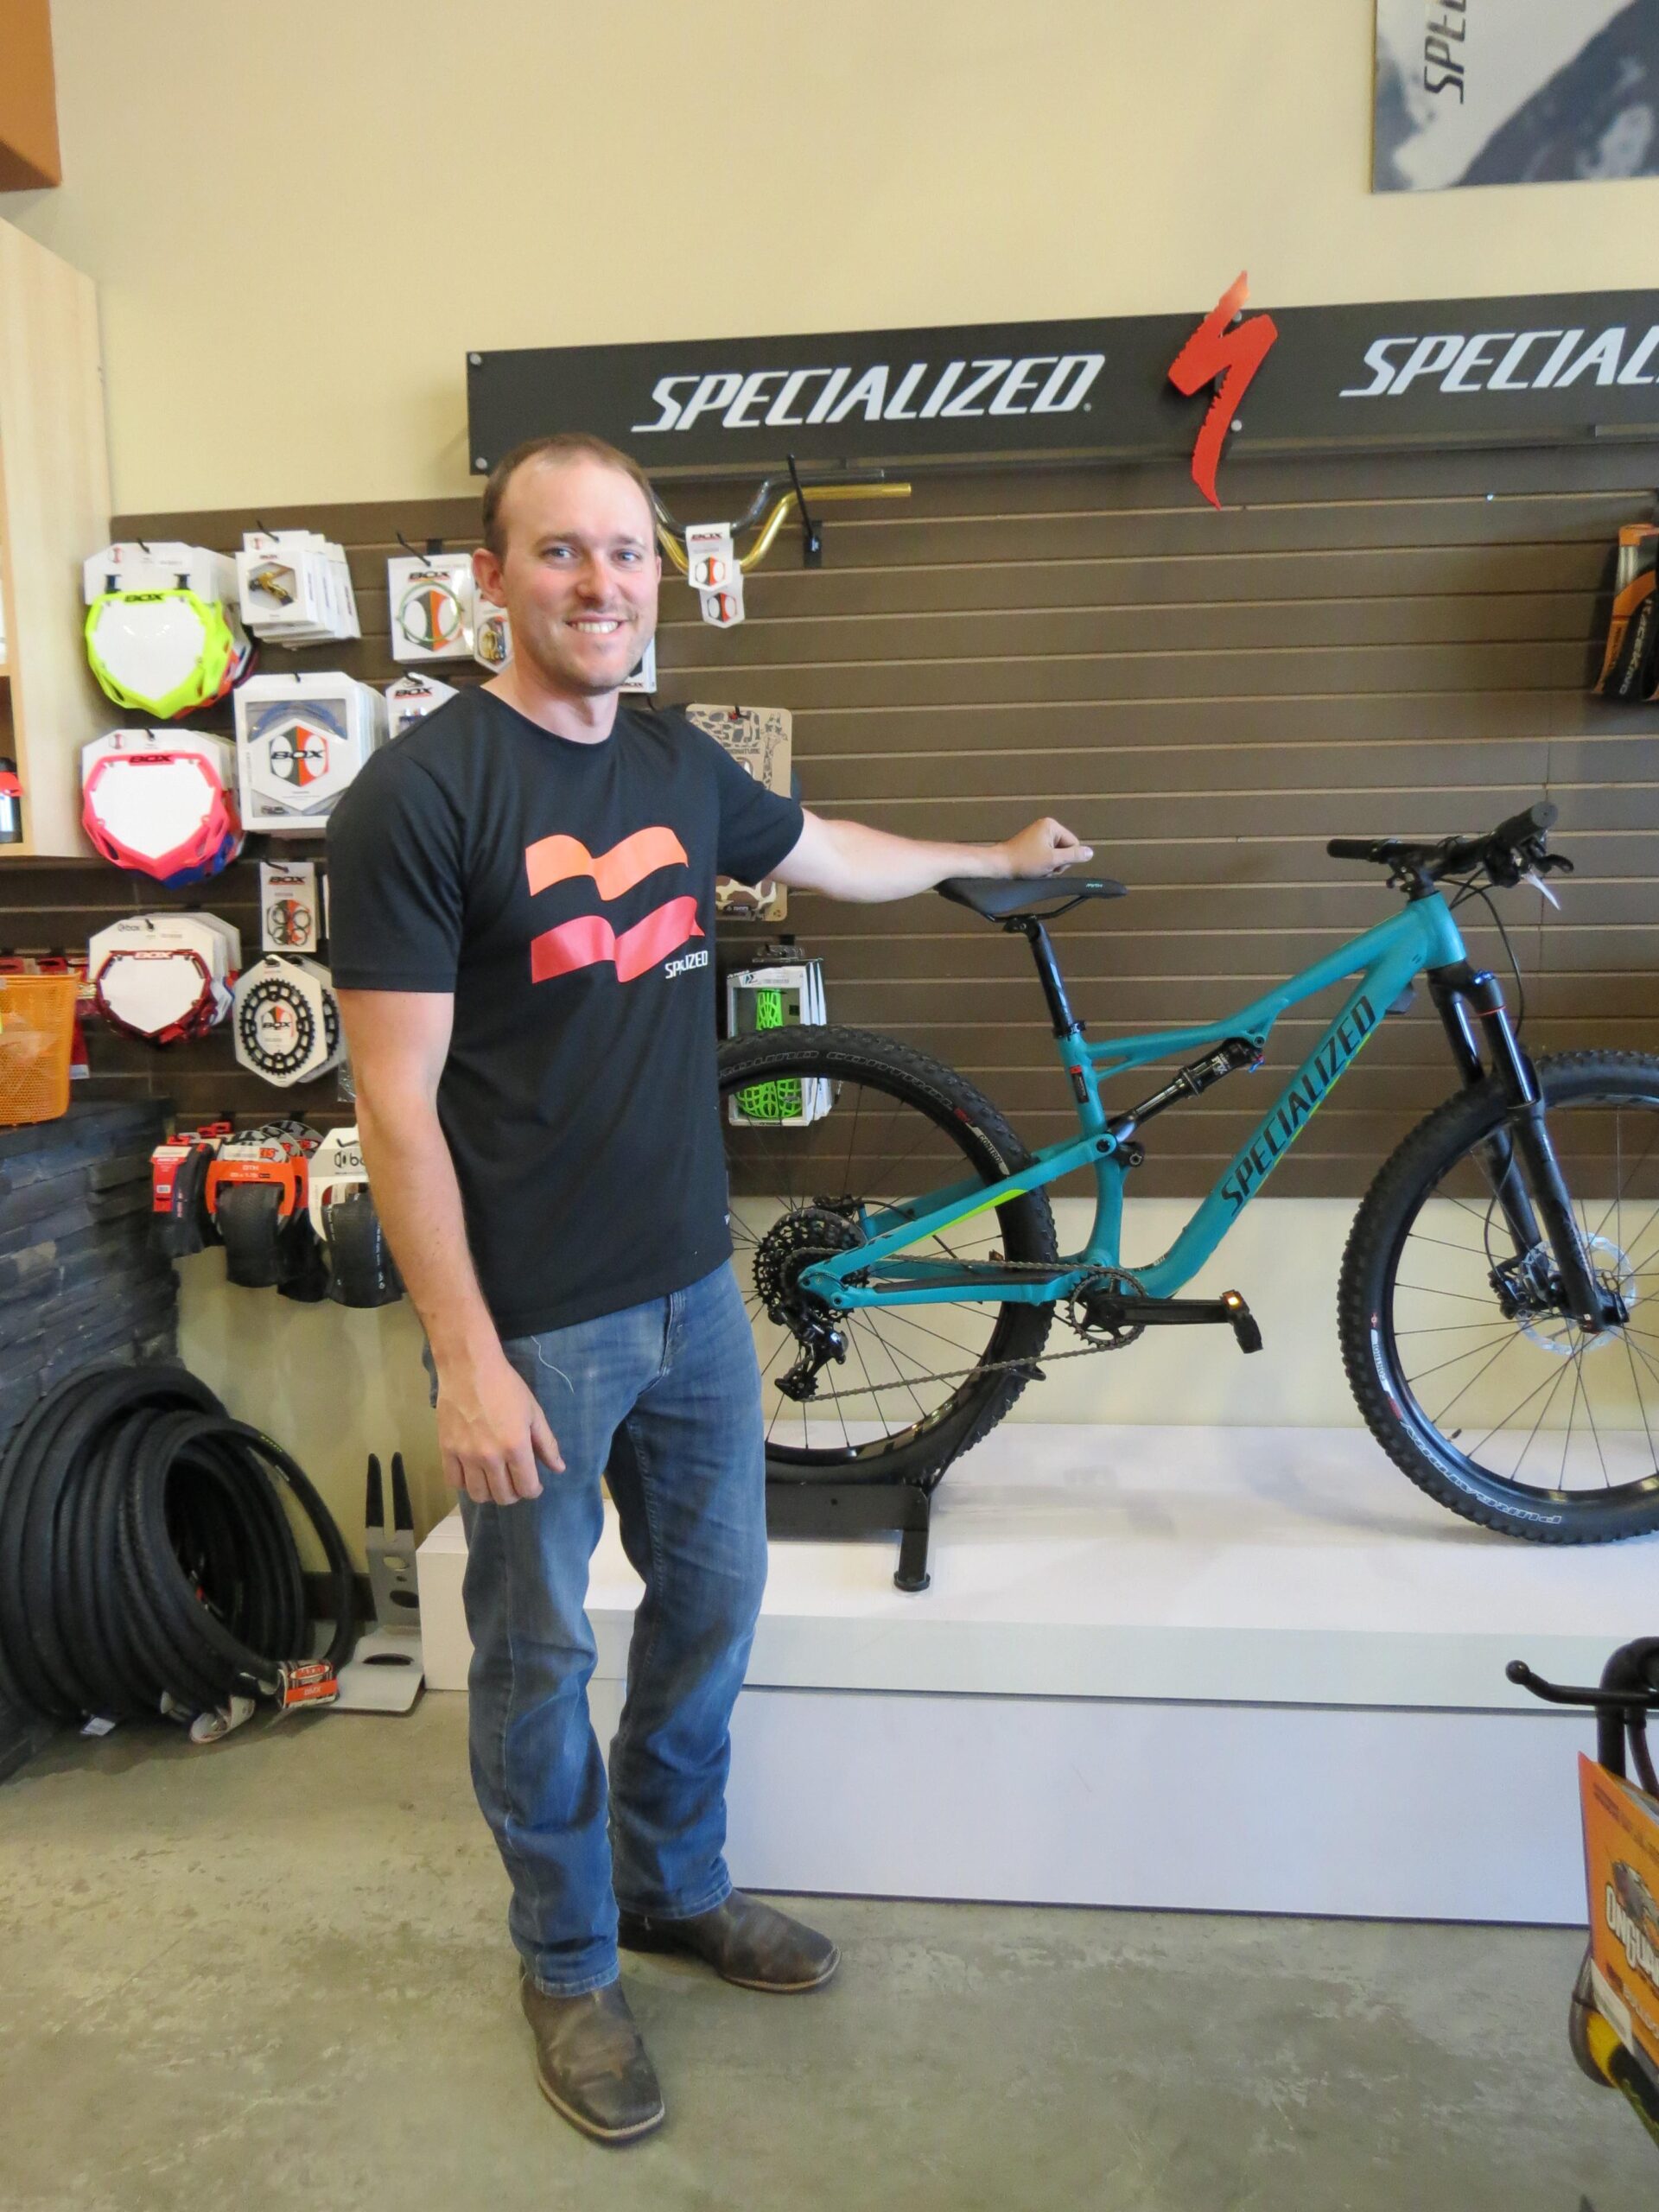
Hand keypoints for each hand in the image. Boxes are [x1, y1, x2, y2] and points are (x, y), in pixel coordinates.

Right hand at [435, 1346, 563, 1505]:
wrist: (469, 1368)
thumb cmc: (506, 1387)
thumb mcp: (534, 1412)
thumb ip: (547, 1443)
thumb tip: (559, 1469)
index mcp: (516, 1447)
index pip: (527, 1488)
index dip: (534, 1490)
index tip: (534, 1484)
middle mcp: (490, 1457)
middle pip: (503, 1496)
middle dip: (514, 1493)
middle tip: (515, 1481)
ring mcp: (466, 1455)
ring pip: (478, 1494)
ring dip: (490, 1493)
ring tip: (494, 1480)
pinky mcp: (446, 1450)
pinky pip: (454, 1482)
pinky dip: (465, 1484)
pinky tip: (473, 1473)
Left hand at [1002, 817, 1093, 878]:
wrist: (1000, 865)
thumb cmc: (1024, 861)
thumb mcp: (1052, 860)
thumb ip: (1073, 856)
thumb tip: (1090, 853)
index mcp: (1052, 825)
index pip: (1074, 844)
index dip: (1067, 858)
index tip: (1053, 864)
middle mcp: (1046, 826)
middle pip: (1065, 849)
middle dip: (1057, 862)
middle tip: (1044, 868)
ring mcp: (1038, 835)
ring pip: (1056, 854)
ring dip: (1050, 865)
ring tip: (1037, 868)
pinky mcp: (1032, 844)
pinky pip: (1046, 855)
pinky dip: (1042, 864)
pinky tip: (1033, 868)